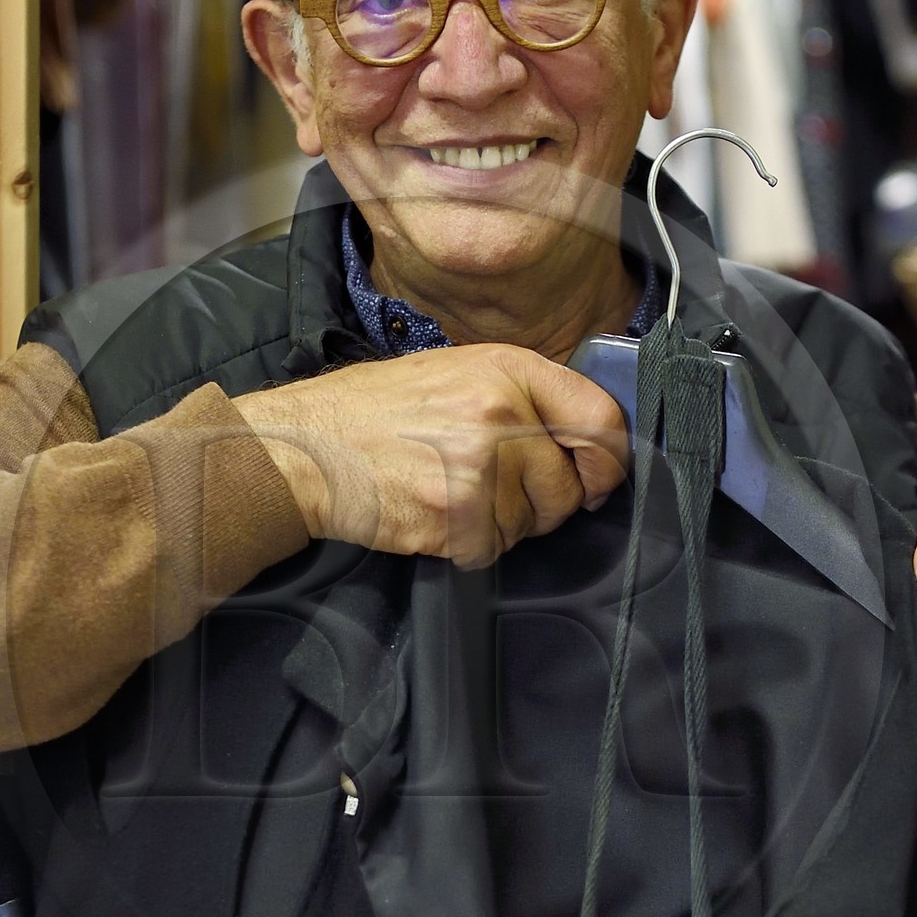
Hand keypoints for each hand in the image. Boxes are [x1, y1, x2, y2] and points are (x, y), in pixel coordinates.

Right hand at [234, 346, 630, 569]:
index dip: (607, 459)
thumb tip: (582, 437)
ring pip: (532, 522)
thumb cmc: (378, 410)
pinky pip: (495, 547)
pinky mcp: (455, 518)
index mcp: (507, 370)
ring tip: (459, 495)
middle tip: (509, 493)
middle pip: (569, 484)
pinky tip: (440, 514)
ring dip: (506, 523)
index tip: (597, 476)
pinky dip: (474, 543)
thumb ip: (522, 396)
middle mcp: (499, 415)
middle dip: (549, 502)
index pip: (600, 420)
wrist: (309, 446)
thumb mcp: (456, 370)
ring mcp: (478, 469)